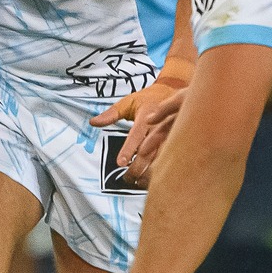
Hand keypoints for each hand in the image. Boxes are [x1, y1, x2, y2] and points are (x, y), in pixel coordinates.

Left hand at [90, 66, 190, 186]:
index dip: (128, 149)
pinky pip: (171, 157)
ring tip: (138, 183)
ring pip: (161, 157)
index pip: (136, 135)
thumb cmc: (149, 97)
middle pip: (149, 151)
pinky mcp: (178, 140)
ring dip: (150, 172)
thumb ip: (111, 113)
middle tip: (126, 178)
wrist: (175, 89)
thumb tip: (93, 122)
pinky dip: (162, 169)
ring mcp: (171, 134)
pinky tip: (155, 180)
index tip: (121, 162)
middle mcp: (160, 125)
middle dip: (137, 167)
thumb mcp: (129, 102)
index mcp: (147, 116)